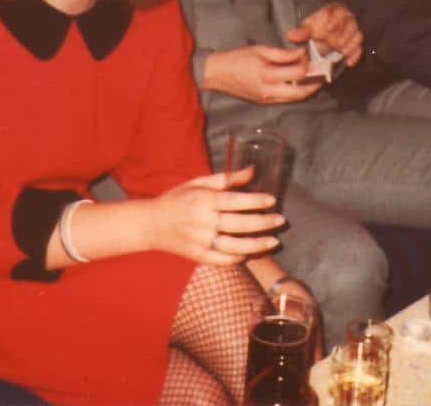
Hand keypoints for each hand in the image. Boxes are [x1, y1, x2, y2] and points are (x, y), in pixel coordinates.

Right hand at [149, 171, 283, 264]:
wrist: (150, 224)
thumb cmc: (178, 199)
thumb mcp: (199, 183)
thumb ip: (227, 179)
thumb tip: (253, 170)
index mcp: (203, 200)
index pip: (234, 201)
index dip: (255, 201)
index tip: (272, 200)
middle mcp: (202, 222)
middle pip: (238, 224)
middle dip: (263, 223)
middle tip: (280, 221)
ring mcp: (199, 241)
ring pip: (234, 246)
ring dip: (256, 245)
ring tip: (274, 241)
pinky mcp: (197, 256)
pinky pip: (222, 260)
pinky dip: (238, 258)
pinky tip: (252, 253)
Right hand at [202, 44, 321, 104]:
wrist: (217, 74)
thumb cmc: (237, 58)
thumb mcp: (260, 50)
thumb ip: (283, 54)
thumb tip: (301, 54)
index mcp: (268, 74)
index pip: (298, 73)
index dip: (307, 64)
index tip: (310, 56)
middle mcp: (270, 91)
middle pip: (301, 92)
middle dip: (315, 84)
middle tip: (323, 74)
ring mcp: (267, 99)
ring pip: (295, 99)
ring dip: (308, 90)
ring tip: (315, 79)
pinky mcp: (265, 103)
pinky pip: (286, 100)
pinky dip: (296, 92)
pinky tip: (300, 84)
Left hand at [286, 2, 363, 65]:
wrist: (324, 35)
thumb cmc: (316, 28)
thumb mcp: (307, 28)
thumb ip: (301, 32)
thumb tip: (290, 36)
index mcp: (334, 11)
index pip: (337, 12)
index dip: (333, 20)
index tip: (327, 29)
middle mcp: (346, 20)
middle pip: (350, 23)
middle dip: (345, 33)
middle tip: (337, 43)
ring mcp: (352, 31)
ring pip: (357, 34)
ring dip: (351, 44)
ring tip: (342, 52)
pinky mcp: (355, 43)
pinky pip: (359, 48)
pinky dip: (355, 55)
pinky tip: (349, 62)